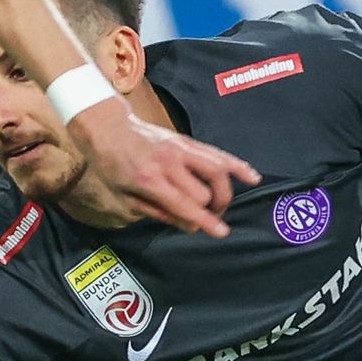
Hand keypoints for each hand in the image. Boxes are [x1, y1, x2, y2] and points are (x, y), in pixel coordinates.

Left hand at [74, 95, 256, 236]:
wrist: (110, 128)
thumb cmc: (112, 165)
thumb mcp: (123, 196)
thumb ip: (157, 212)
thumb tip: (189, 226)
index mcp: (149, 179)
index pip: (185, 204)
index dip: (205, 221)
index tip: (221, 232)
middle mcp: (169, 163)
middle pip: (203, 193)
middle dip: (208, 211)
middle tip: (203, 220)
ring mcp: (181, 149)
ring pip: (217, 172)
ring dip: (223, 193)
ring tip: (219, 206)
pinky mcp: (189, 142)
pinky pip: (218, 154)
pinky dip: (237, 166)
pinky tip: (252, 177)